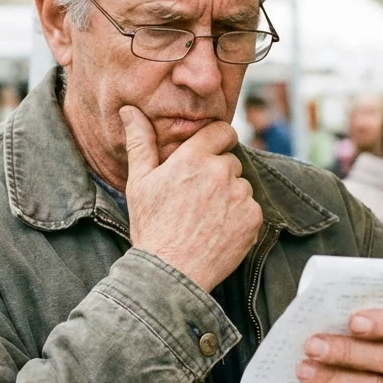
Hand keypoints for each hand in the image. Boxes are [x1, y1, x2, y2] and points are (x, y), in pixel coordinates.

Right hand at [121, 106, 262, 292]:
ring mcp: (240, 196)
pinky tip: (217, 230)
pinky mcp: (253, 218)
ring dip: (229, 196)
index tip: (209, 153)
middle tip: (196, 198)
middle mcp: (221, 172)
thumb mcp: (139, 182)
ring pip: (240, 186)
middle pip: (229, 161)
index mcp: (193, 157)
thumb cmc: (151, 227)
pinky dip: (239, 217)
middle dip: (217, 174)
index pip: (221, 131)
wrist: (170, 273)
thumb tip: (129, 110)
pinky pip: (250, 209)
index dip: (216, 141)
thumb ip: (140, 142)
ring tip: (205, 218)